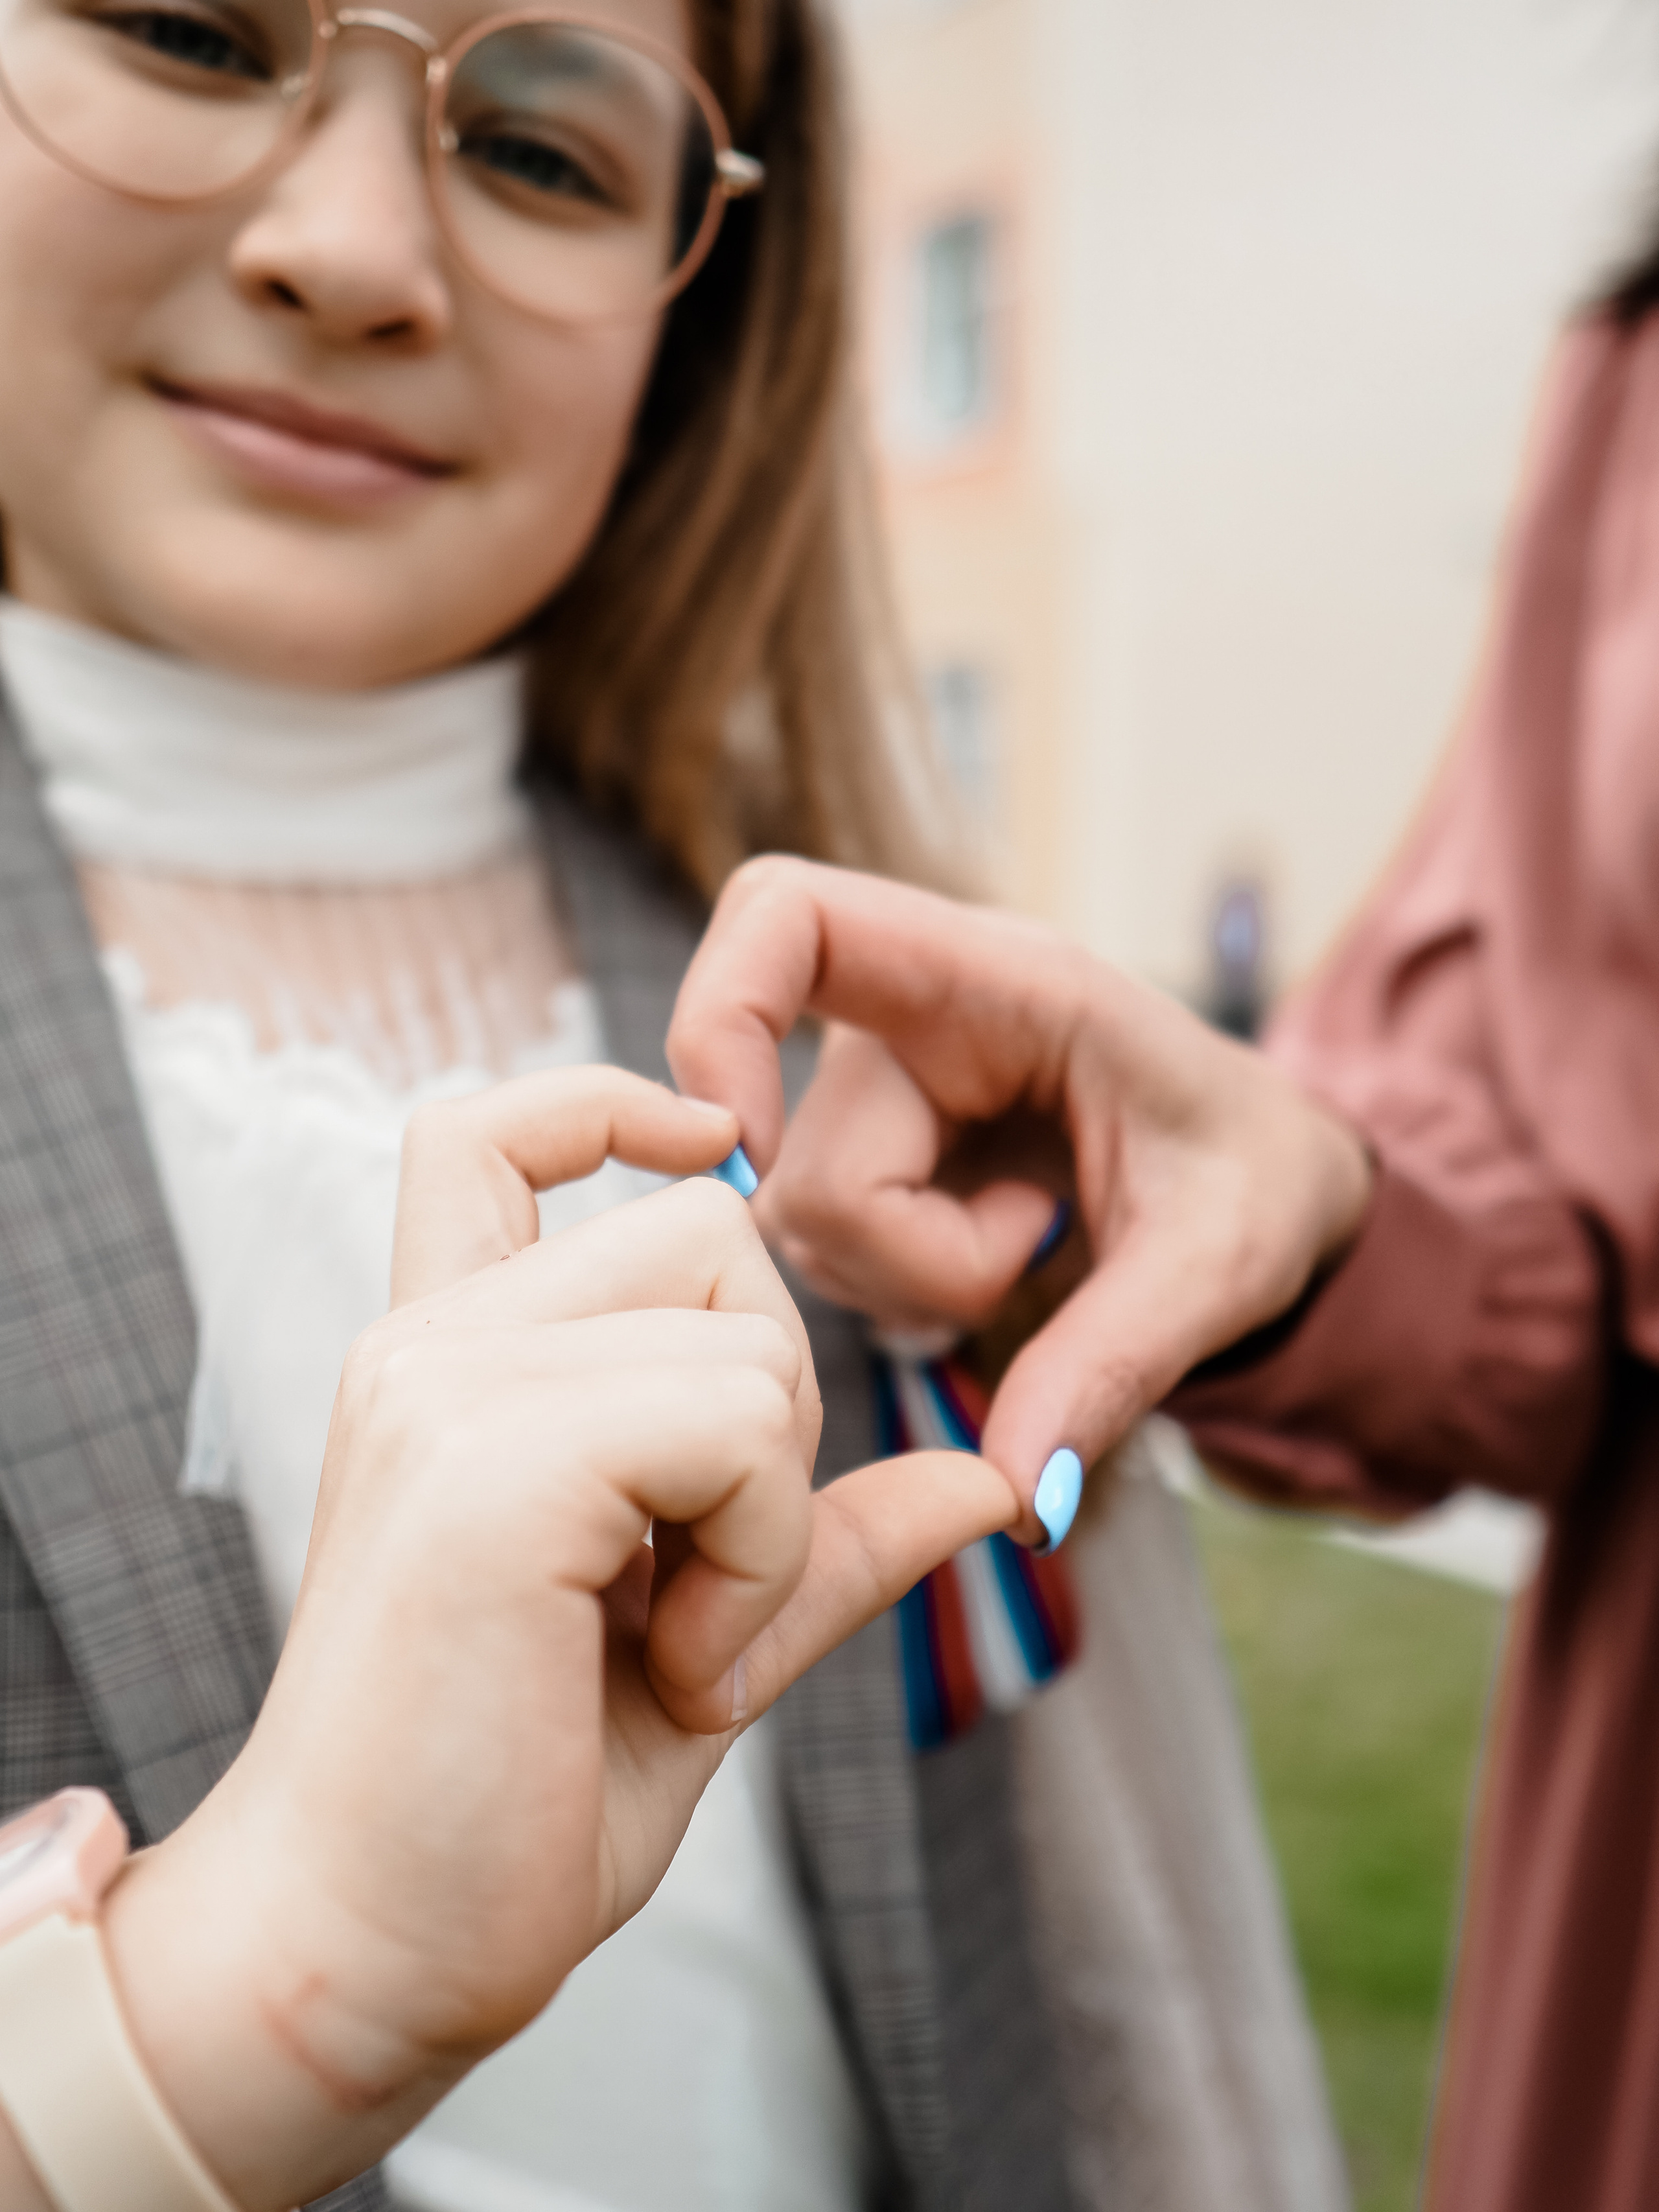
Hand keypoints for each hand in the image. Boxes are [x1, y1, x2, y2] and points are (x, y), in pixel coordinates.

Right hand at [88, 1069, 1017, 2211]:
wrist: (368, 1951)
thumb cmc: (513, 1793)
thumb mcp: (704, 1635)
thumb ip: (826, 1539)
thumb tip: (986, 1477)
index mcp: (449, 1360)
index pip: (490, 1131)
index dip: (608, 1103)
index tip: (705, 1144)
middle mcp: (432, 1344)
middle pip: (707, 1232)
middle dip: (770, 1402)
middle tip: (696, 1585)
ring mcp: (449, 1389)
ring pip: (747, 1333)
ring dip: (769, 1507)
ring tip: (677, 1643)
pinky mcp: (490, 1463)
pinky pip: (738, 1425)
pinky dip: (758, 1555)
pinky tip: (678, 1666)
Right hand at [667, 859, 1374, 1543]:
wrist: (1269, 1187)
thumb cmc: (1259, 1180)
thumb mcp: (1221, 1264)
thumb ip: (1114, 1364)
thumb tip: (1015, 1497)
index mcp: (998, 977)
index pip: (789, 915)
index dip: (719, 1011)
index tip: (742, 1144)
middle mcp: (911, 1013)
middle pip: (796, 1151)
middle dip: (900, 1252)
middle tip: (1034, 1248)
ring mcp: (880, 1086)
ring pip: (797, 1217)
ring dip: (908, 1275)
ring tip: (1031, 1243)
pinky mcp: (869, 1150)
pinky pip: (821, 1247)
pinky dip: (900, 1284)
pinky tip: (992, 1257)